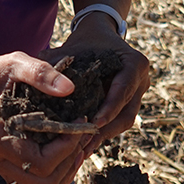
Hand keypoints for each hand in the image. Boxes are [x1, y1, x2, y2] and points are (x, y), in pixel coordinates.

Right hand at [0, 51, 85, 183]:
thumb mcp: (15, 63)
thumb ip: (41, 73)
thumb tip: (69, 88)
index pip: (40, 162)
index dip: (67, 147)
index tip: (80, 123)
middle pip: (41, 182)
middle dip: (68, 161)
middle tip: (82, 136)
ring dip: (62, 174)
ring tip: (75, 147)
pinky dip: (49, 177)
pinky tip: (60, 155)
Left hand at [41, 15, 149, 156]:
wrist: (98, 34)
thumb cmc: (85, 40)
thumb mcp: (73, 47)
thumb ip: (58, 61)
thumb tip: (41, 78)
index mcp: (135, 63)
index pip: (123, 90)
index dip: (109, 108)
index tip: (94, 122)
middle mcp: (142, 79)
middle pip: (127, 111)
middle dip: (106, 128)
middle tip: (86, 144)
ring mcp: (140, 91)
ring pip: (126, 120)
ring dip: (105, 134)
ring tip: (84, 149)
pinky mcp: (132, 101)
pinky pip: (120, 120)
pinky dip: (104, 130)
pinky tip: (86, 142)